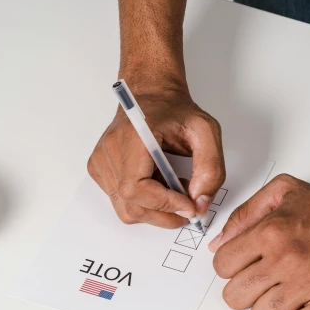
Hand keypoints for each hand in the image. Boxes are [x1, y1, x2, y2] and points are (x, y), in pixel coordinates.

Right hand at [88, 87, 224, 227]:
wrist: (151, 95)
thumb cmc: (174, 110)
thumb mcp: (206, 131)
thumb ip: (210, 168)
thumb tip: (199, 203)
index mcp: (133, 137)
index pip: (136, 188)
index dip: (164, 204)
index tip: (188, 206)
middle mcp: (110, 150)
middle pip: (131, 207)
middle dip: (165, 214)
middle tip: (188, 203)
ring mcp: (101, 161)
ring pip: (126, 209)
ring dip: (155, 208)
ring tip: (172, 187)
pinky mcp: (99, 169)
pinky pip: (120, 201)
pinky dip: (143, 201)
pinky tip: (156, 182)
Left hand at [210, 174, 309, 309]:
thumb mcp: (285, 191)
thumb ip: (246, 214)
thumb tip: (219, 244)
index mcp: (270, 232)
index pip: (222, 266)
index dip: (232, 270)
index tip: (249, 267)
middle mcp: (286, 258)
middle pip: (235, 297)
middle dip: (247, 293)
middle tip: (268, 284)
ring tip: (290, 296)